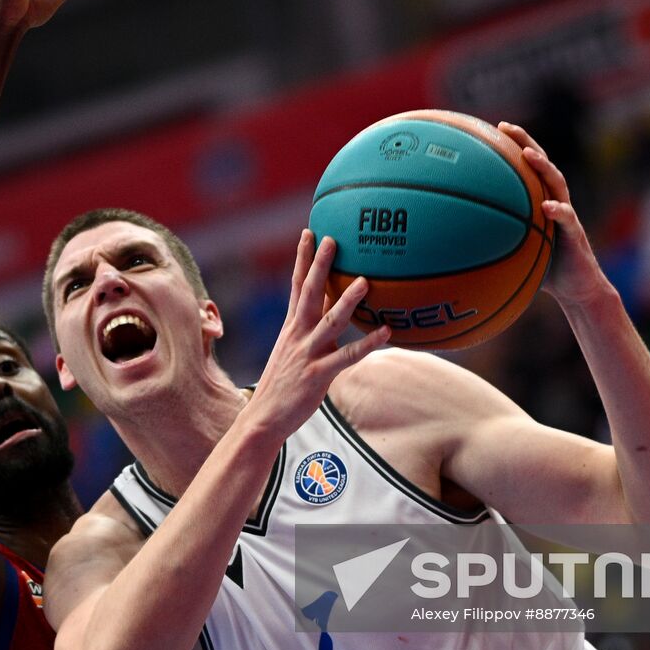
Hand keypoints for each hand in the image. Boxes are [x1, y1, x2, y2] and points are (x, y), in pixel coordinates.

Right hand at [247, 231, 390, 440]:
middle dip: (320, 265)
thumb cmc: (283, 383)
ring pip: (330, 321)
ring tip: (365, 281)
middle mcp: (298, 334)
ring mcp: (307, 353)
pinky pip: (346, 356)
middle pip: (310, 293)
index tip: (310, 232)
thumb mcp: (293, 349)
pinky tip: (386, 332)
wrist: (264, 416)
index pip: (297, 284)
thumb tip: (333, 310)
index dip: (303, 258)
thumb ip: (311, 329)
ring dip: (347, 301)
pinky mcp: (318, 374)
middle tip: (332, 239)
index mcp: (292, 326)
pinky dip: (367, 344)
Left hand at [497, 122, 611, 308]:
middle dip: (526, 143)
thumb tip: (453, 242)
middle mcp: (555, 203)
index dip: (514, 147)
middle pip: (542, 165)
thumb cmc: (544, 269)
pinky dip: (559, 212)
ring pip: (558, 184)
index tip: (494, 129)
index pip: (527, 168)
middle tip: (507, 128)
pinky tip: (548, 207)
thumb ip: (494, 241)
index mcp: (540, 203)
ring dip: (544, 168)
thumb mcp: (515, 251)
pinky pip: (568, 220)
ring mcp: (567, 217)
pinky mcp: (576, 235)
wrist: (577, 289)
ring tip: (529, 156)